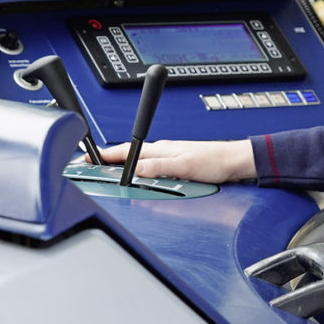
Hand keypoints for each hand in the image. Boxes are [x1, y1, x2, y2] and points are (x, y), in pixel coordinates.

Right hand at [96, 139, 254, 182]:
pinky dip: (138, 169)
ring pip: (139, 160)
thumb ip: (159, 167)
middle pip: (129, 154)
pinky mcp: (177, 164)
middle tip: (89, 166)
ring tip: (107, 171)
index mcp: (161, 148)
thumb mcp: (185, 166)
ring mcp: (169, 157)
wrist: (236, 162)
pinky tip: (138, 174)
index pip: (126, 150)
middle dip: (108, 159)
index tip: (87, 158)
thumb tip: (136, 169)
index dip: (105, 155)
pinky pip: (150, 166)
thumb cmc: (216, 160)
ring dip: (122, 164)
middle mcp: (163, 151)